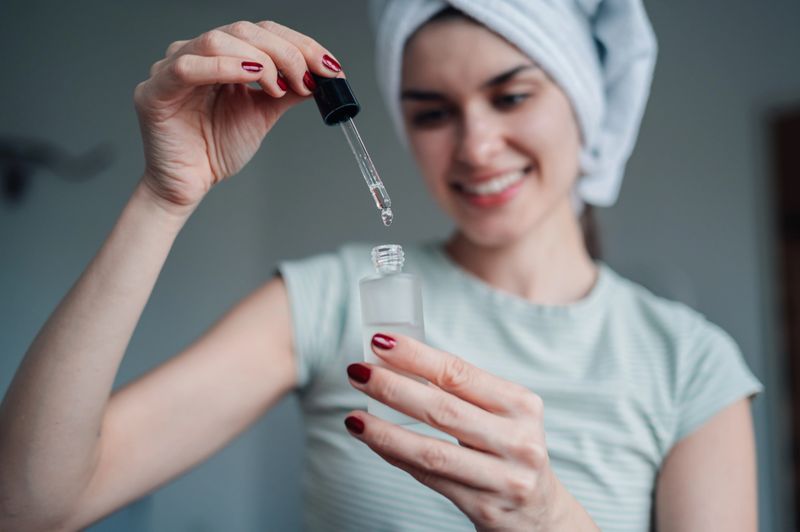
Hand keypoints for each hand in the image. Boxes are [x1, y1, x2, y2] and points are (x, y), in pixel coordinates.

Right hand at [133, 20, 342, 212]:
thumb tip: (321, 76)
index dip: (298, 44)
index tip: (329, 66)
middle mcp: (195, 54)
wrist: (188, 185)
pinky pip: (188, 68)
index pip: (261, 33)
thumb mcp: (262, 114)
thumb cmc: (215, 149)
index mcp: (219, 56)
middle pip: (243, 31)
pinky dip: (225, 67)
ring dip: (260, 59)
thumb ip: (287, 91)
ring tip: (281, 85)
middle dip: (286, 52)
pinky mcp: (155, 91)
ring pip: (218, 40)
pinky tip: (254, 77)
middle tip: (311, 77)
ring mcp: (171, 68)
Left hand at [345, 333, 591, 530]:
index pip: (460, 373)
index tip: (381, 341)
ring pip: (431, 451)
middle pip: (442, 409)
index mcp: (522, 405)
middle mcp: (518, 440)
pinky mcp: (485, 508)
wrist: (541, 515)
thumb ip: (462, 394)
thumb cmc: (509, 451)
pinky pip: (429, 479)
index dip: (416, 356)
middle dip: (393, 387)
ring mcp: (504, 478)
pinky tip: (374, 442)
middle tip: (358, 371)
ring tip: (353, 416)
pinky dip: (396, 457)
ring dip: (385, 431)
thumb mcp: (503, 416)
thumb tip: (397, 365)